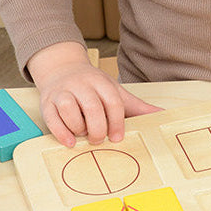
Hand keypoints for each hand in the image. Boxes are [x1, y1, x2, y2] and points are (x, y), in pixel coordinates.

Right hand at [27, 41, 159, 145]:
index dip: (117, 122)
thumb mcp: (115, 92)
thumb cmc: (92, 87)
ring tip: (84, 135)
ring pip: (69, 110)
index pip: (112, 101)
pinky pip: (52, 118)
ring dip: (78, 128)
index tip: (117, 137)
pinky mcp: (47, 103)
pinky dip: (61, 132)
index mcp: (101, 82)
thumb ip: (137, 106)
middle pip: (92, 107)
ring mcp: (63, 92)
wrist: (62, 69)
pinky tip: (69, 142)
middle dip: (98, 128)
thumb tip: (162, 114)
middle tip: (99, 139)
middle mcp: (81, 85)